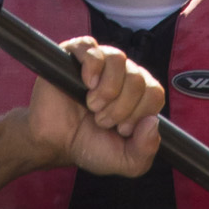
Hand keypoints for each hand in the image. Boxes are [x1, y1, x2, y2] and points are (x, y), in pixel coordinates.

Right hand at [20, 38, 162, 180]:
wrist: (53, 143)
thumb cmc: (88, 146)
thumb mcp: (125, 161)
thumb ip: (146, 150)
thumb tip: (152, 122)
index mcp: (138, 95)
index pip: (155, 92)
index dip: (139, 113)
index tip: (121, 129)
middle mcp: (122, 74)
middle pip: (137, 78)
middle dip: (119, 108)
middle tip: (101, 121)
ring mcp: (100, 62)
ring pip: (118, 59)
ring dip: (106, 90)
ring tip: (92, 106)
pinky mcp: (75, 55)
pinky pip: (91, 47)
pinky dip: (92, 68)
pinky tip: (86, 85)